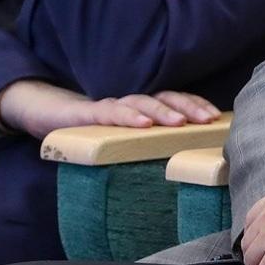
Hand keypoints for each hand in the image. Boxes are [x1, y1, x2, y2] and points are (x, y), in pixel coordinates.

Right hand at [0, 80, 219, 141]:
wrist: (48, 116)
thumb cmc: (96, 132)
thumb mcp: (128, 139)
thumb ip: (152, 144)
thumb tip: (188, 167)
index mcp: (144, 109)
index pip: (176, 101)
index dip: (196, 105)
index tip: (216, 118)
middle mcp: (130, 104)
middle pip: (165, 98)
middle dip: (188, 106)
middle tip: (206, 119)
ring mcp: (109, 106)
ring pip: (140, 101)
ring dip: (161, 110)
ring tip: (178, 122)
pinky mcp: (86, 114)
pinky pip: (108, 111)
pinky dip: (126, 115)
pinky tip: (141, 123)